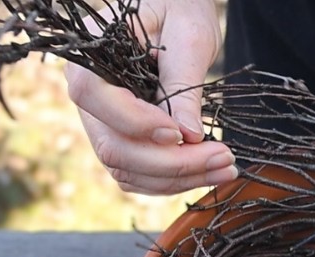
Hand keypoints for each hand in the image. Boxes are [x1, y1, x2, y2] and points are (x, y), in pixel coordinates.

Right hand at [62, 0, 235, 194]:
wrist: (177, 12)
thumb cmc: (178, 9)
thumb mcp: (188, 35)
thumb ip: (183, 83)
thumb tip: (189, 135)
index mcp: (89, 55)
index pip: (94, 97)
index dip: (135, 122)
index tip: (181, 133)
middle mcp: (88, 95)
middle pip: (113, 147)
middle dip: (170, 162)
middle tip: (223, 158)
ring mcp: (102, 123)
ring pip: (126, 169)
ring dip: (177, 179)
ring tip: (226, 168)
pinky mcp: (122, 141)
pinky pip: (139, 175)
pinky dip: (174, 181)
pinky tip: (210, 171)